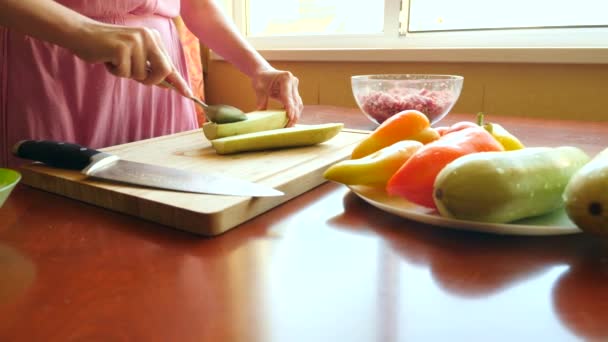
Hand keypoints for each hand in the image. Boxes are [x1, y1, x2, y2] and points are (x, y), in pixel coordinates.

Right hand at [71, 21, 191, 95]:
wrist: (82, 35)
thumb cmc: (108, 49)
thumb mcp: (134, 58)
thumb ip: (151, 70)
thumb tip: (168, 85)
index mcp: (154, 39)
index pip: (169, 64)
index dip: (178, 82)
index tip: (189, 95)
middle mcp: (148, 37)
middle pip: (163, 71)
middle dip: (151, 80)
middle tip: (135, 75)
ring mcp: (136, 41)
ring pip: (141, 75)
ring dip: (127, 74)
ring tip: (116, 61)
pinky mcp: (123, 48)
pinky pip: (125, 74)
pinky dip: (116, 72)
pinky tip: (109, 60)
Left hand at [252, 69, 302, 125]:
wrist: (264, 73)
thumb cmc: (261, 79)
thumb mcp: (259, 88)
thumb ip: (261, 98)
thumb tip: (260, 111)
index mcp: (286, 78)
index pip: (288, 96)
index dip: (290, 107)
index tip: (290, 117)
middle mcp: (293, 82)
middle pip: (296, 101)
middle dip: (293, 115)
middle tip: (288, 126)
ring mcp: (295, 87)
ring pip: (298, 104)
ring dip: (295, 115)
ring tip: (289, 126)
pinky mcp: (295, 93)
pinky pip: (296, 104)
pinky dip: (293, 112)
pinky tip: (290, 121)